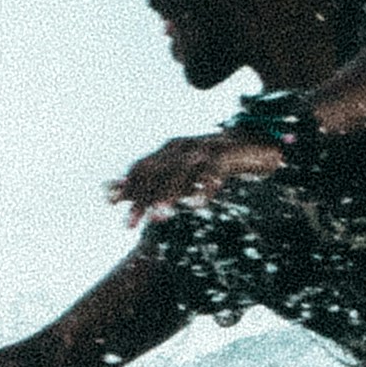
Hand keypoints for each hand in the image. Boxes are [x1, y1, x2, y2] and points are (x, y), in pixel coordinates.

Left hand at [110, 126, 290, 213]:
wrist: (257, 142)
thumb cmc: (214, 162)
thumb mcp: (180, 173)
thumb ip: (149, 182)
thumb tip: (108, 192)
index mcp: (170, 150)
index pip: (142, 167)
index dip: (127, 187)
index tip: (111, 206)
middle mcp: (183, 146)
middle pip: (156, 171)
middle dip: (142, 198)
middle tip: (130, 224)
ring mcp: (205, 147)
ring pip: (181, 170)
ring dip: (169, 194)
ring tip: (159, 216)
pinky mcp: (228, 152)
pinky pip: (214, 169)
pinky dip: (205, 186)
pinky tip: (197, 205)